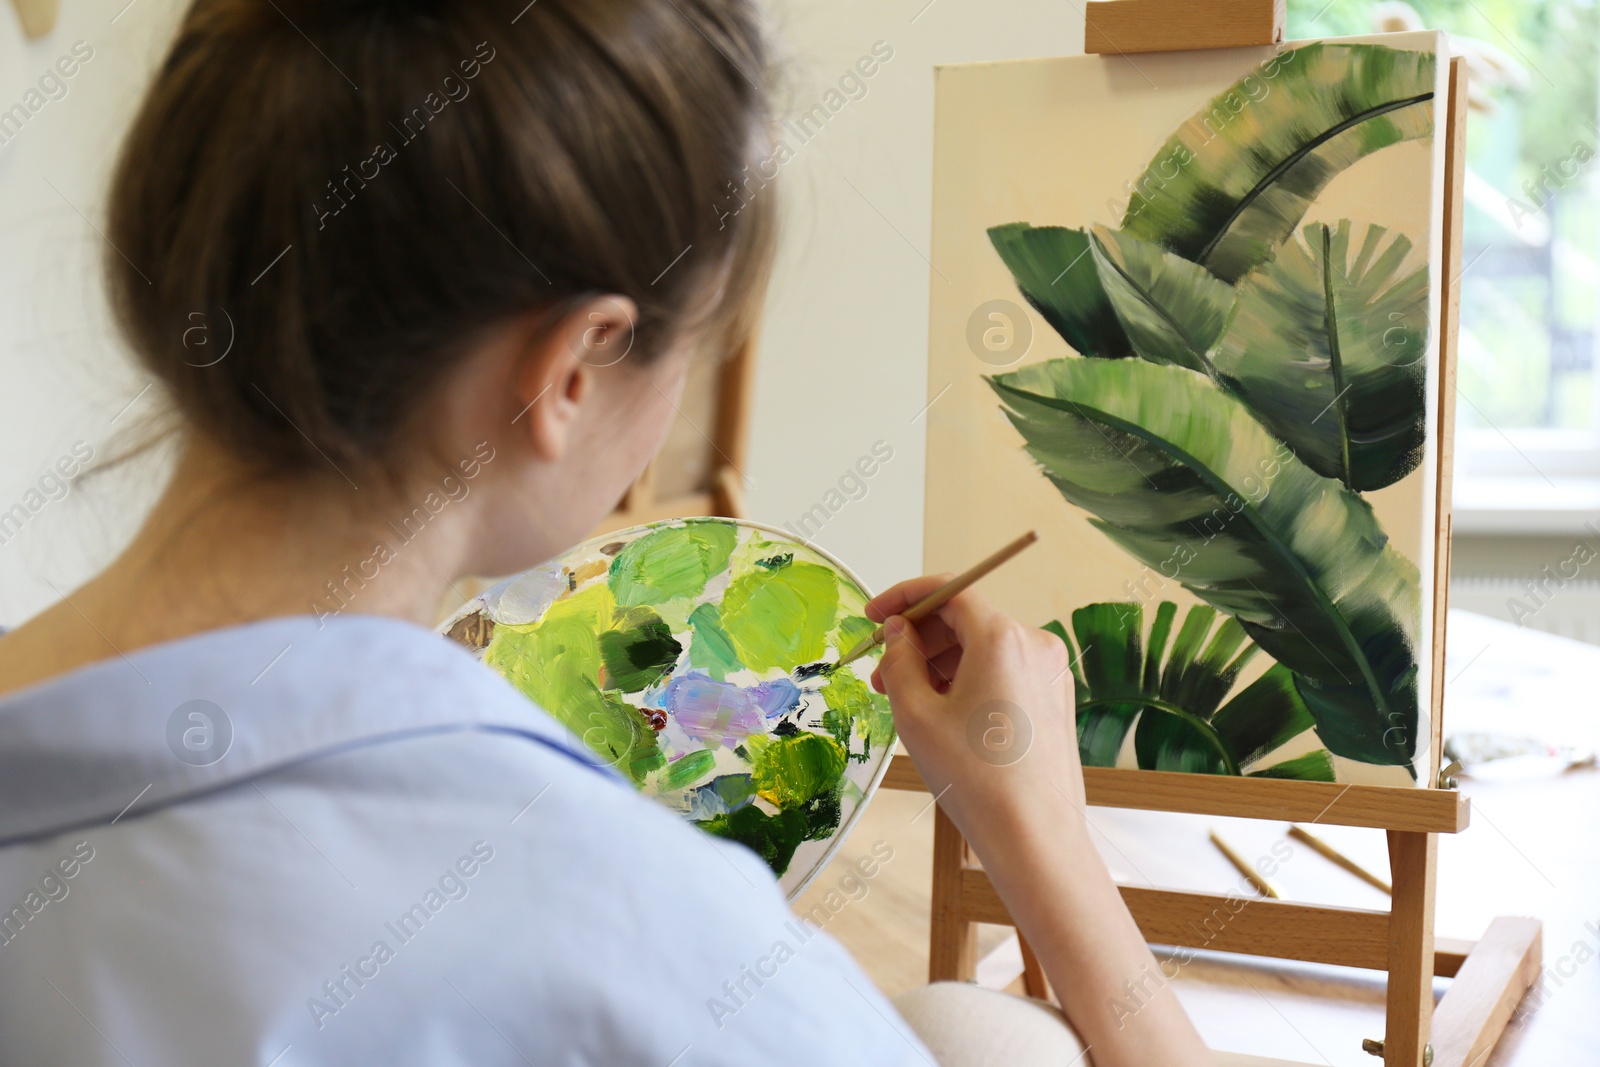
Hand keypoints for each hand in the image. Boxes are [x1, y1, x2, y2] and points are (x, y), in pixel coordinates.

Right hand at [865, 576, 1085, 844]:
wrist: (1034, 837)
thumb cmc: (975, 779)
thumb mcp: (917, 713)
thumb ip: (900, 659)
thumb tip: (899, 631)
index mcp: (1002, 637)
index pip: (949, 590)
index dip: (904, 598)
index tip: (874, 616)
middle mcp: (1034, 644)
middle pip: (966, 619)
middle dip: (918, 639)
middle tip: (880, 670)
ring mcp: (1049, 672)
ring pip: (983, 648)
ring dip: (939, 663)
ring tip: (905, 699)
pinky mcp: (1054, 699)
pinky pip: (1002, 672)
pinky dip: (968, 680)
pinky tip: (941, 712)